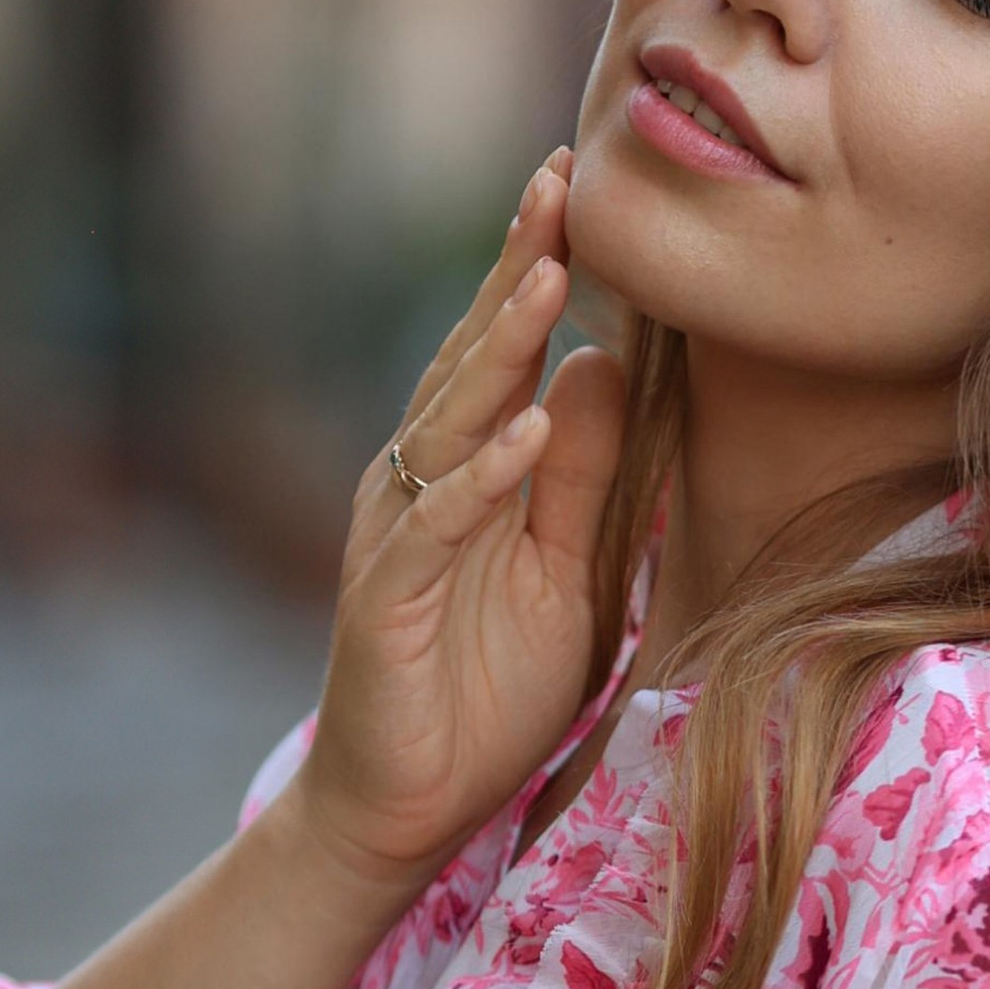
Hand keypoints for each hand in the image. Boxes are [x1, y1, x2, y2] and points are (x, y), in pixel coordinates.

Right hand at [291, 154, 628, 895]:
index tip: (581, 184)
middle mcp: (422, 481)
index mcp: (468, 467)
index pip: (507, 350)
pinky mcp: (386, 596)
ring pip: (451, 420)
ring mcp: (399, 533)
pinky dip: (482, 476)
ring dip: (502, 347)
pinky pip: (437, 523)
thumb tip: (602, 362)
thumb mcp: (566, 572)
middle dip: (518, 267)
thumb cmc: (487, 689)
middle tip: (560, 182)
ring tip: (551, 275)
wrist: (406, 806)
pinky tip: (524, 429)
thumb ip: (581, 476)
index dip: (538, 266)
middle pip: (474, 357)